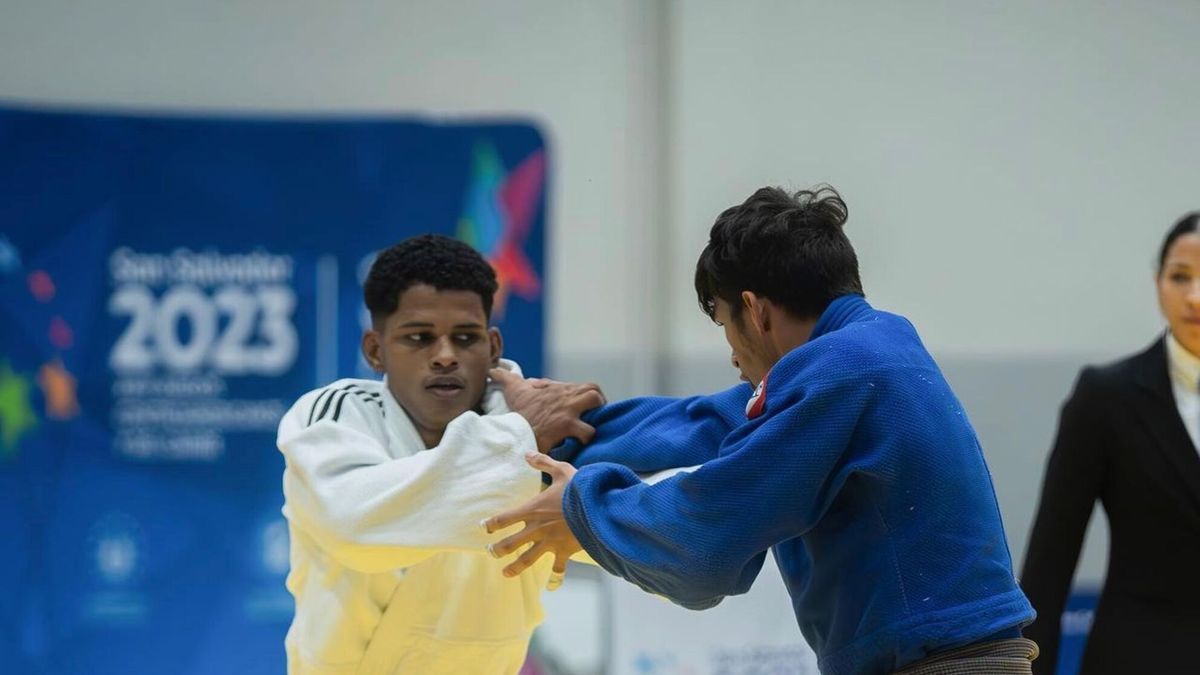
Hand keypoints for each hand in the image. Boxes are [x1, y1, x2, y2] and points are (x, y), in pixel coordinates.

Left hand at [484, 453, 580, 587]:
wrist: (598, 508)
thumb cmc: (580, 488)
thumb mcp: (561, 470)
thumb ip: (543, 462)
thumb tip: (526, 453)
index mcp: (533, 509)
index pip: (505, 518)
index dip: (492, 524)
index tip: (484, 528)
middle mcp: (537, 529)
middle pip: (511, 543)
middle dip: (498, 549)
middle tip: (490, 552)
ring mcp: (550, 542)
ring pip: (527, 559)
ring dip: (515, 567)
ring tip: (505, 573)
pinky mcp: (564, 551)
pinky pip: (558, 568)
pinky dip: (555, 578)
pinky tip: (552, 586)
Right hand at [489, 368, 605, 452]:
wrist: (512, 429)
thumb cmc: (517, 411)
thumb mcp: (514, 389)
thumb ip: (506, 377)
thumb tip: (493, 370)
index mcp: (560, 391)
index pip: (589, 387)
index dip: (593, 397)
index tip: (590, 408)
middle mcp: (567, 399)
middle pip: (595, 394)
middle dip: (599, 406)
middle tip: (594, 418)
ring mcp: (568, 413)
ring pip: (595, 411)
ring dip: (594, 426)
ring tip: (587, 434)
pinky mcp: (565, 428)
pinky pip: (587, 433)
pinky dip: (586, 440)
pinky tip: (581, 446)